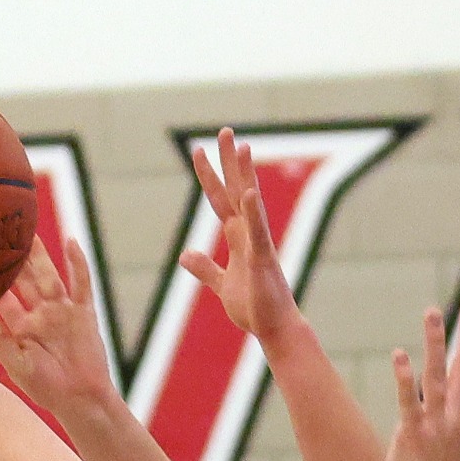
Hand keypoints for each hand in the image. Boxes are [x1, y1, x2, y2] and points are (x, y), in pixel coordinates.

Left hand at [0, 237, 118, 418]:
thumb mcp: (18, 368)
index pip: (2, 296)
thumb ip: (1, 343)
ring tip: (28, 229)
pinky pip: (81, 283)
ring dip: (40, 254)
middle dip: (13, 256)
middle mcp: (41, 313)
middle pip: (24, 278)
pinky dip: (77, 263)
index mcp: (21, 326)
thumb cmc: (48, 389)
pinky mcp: (84, 313)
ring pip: (49, 275)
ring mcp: (63, 311)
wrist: (81, 400)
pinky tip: (71, 241)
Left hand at [181, 130, 301, 351]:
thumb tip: (185, 254)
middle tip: (224, 131)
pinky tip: (247, 194)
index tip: (198, 151)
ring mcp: (258, 244)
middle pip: (235, 190)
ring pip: (249, 203)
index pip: (220, 200)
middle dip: (229, 161)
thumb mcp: (221, 285)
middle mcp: (249, 234)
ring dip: (245, 176)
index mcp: (238, 237)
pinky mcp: (263, 260)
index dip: (208, 176)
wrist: (274, 329)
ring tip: (241, 148)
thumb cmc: (254, 308)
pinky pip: (257, 232)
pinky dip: (252, 213)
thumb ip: (205, 268)